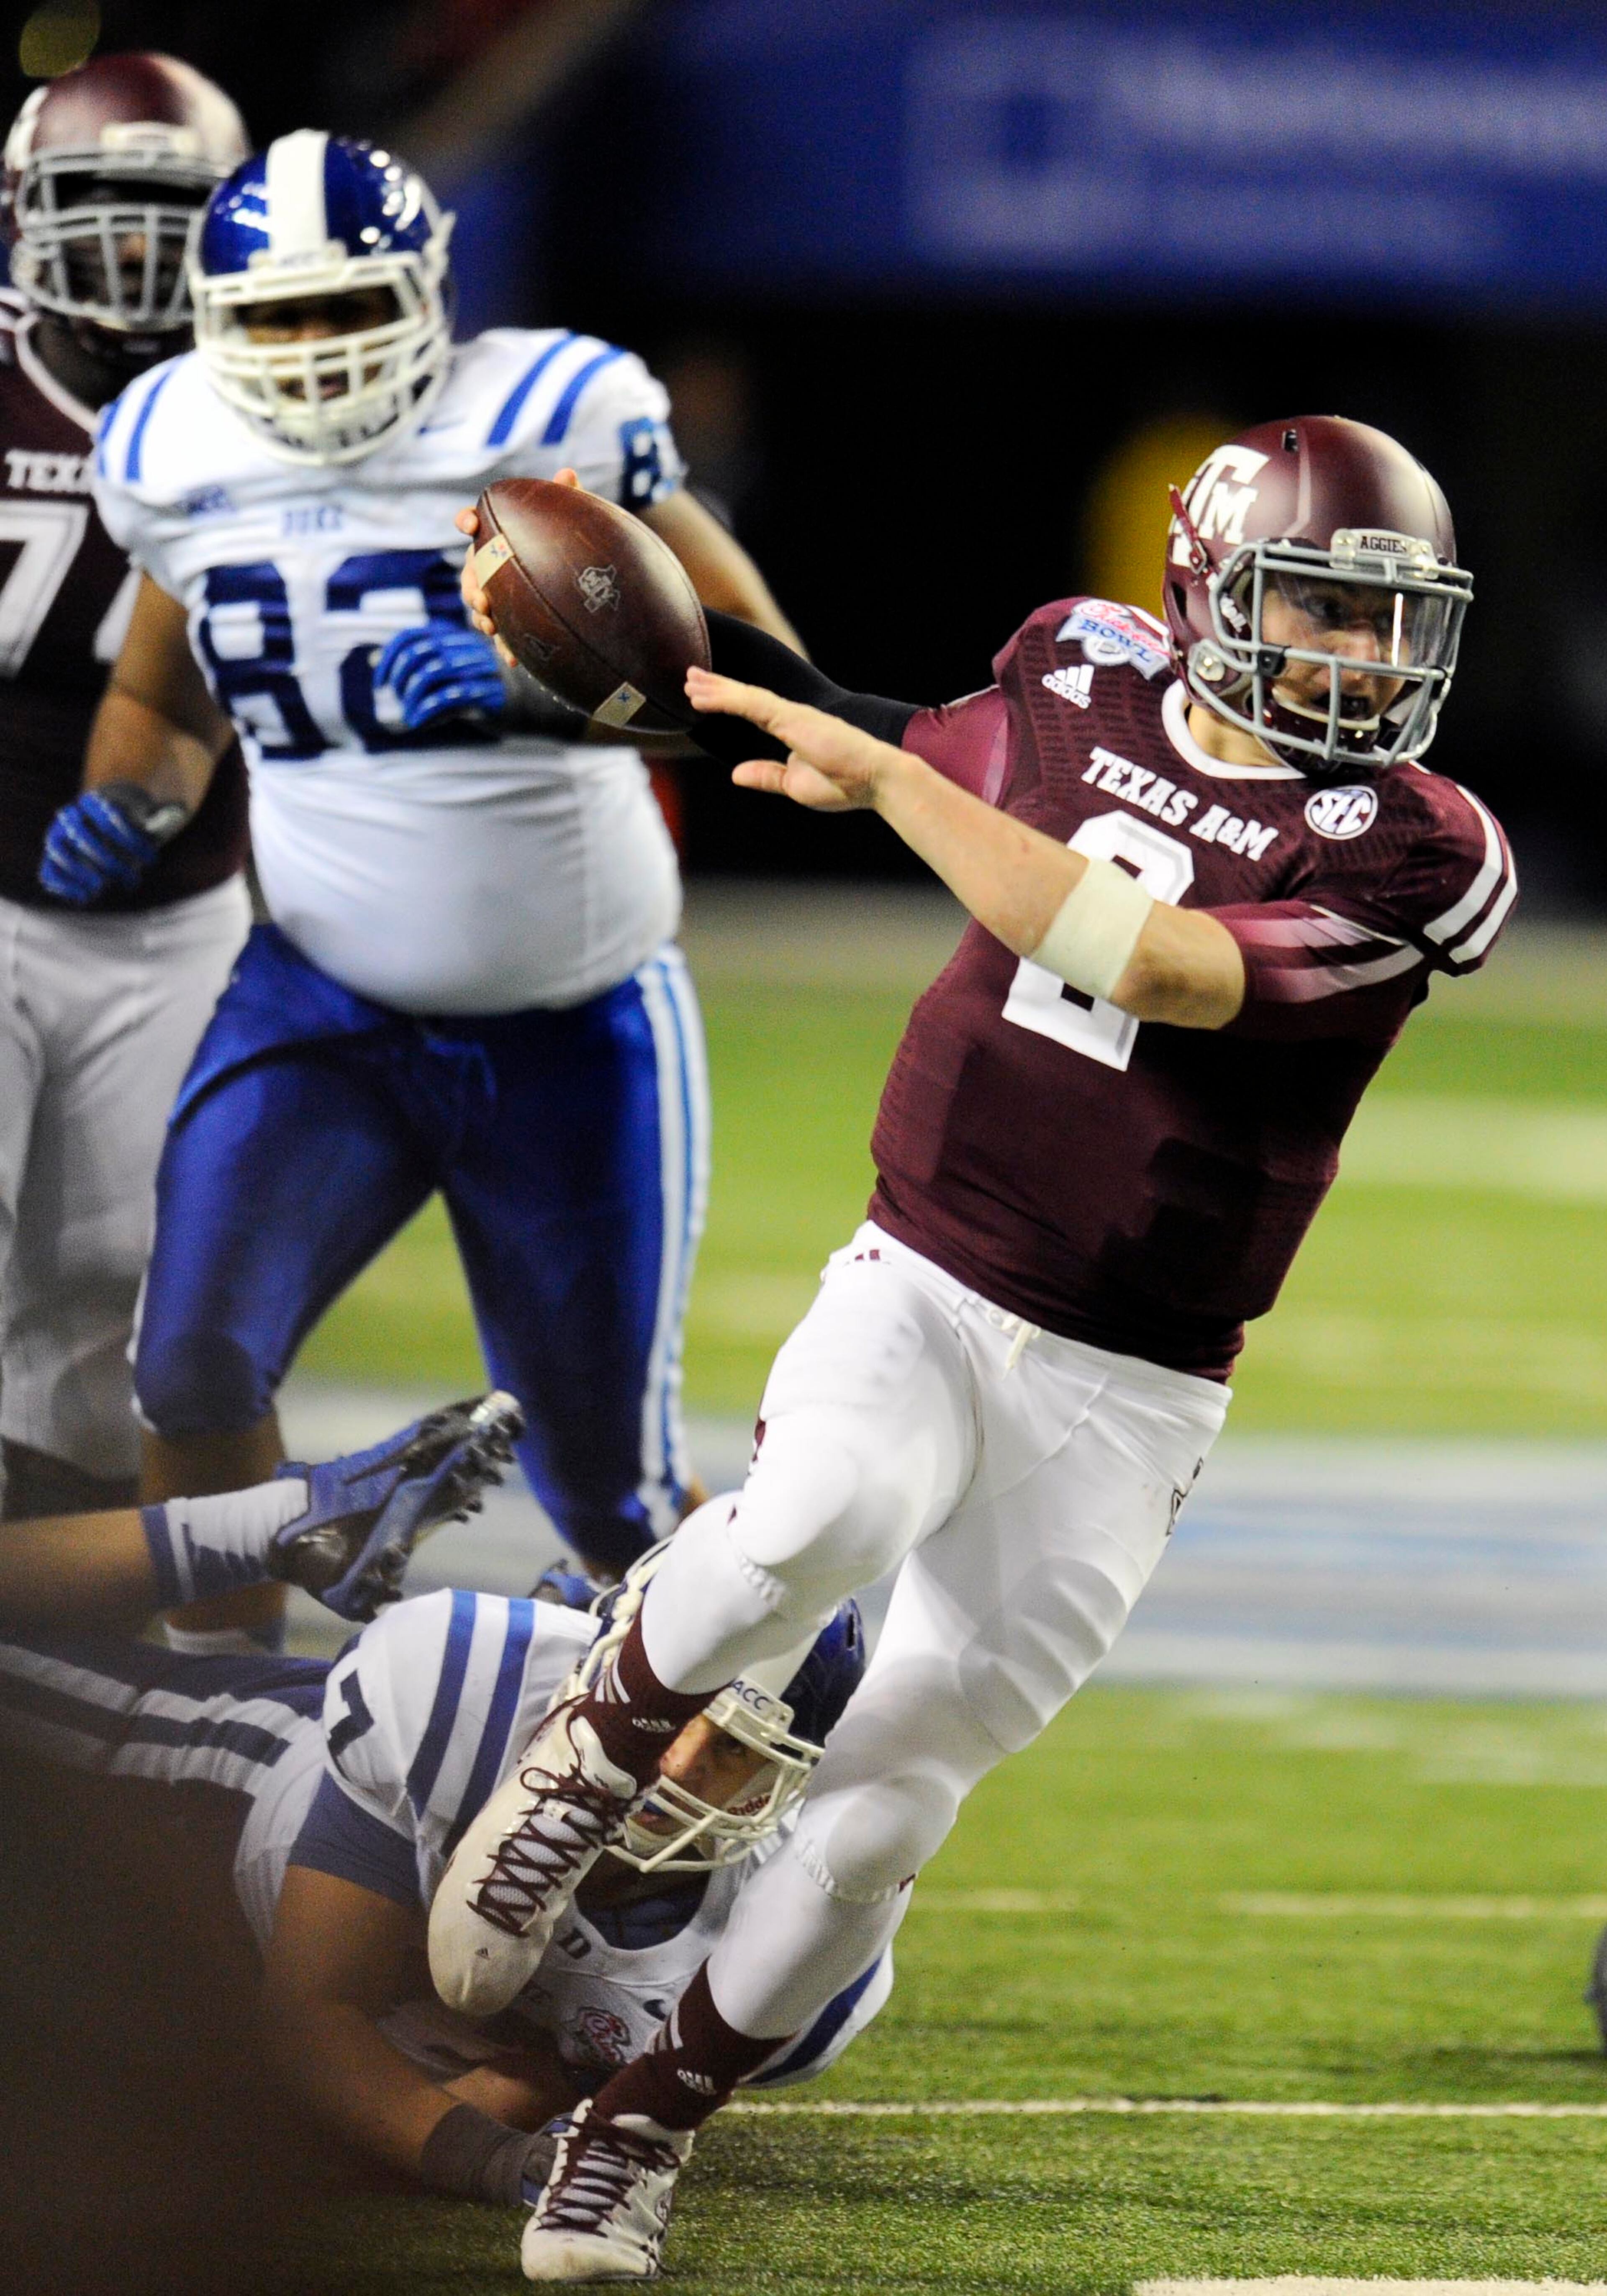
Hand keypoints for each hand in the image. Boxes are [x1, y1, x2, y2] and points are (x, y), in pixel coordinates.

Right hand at [38, 782, 189, 904]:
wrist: (107, 825)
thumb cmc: (133, 822)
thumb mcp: (148, 818)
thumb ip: (160, 816)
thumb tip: (178, 810)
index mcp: (96, 801)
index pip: (107, 815)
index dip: (129, 837)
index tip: (152, 860)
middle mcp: (71, 816)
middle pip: (82, 835)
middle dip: (107, 859)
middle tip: (130, 880)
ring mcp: (59, 837)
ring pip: (59, 851)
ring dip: (80, 871)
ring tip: (101, 887)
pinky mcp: (54, 859)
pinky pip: (49, 871)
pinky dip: (63, 885)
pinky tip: (85, 896)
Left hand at [375, 622, 505, 732]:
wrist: (528, 707)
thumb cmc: (479, 688)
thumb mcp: (447, 672)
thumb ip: (415, 663)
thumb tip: (373, 660)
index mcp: (454, 637)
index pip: (411, 638)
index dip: (389, 659)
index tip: (380, 683)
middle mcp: (467, 647)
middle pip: (420, 654)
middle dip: (400, 678)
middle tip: (397, 698)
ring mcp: (481, 669)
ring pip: (433, 675)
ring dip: (412, 698)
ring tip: (408, 715)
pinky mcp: (490, 694)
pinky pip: (450, 699)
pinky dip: (428, 712)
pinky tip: (420, 722)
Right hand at [456, 467, 582, 660]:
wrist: (581, 585)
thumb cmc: (568, 544)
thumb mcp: (570, 522)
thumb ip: (565, 499)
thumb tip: (567, 474)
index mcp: (499, 537)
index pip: (476, 524)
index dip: (468, 520)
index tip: (469, 522)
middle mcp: (493, 565)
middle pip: (470, 572)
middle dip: (470, 583)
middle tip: (480, 594)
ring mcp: (498, 595)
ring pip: (480, 606)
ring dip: (481, 616)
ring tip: (490, 623)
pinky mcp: (510, 623)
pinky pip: (502, 636)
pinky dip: (505, 647)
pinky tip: (513, 659)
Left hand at [684, 665, 895, 811]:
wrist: (875, 780)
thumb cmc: (844, 785)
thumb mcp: (794, 784)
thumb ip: (766, 776)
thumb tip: (735, 773)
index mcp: (793, 730)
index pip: (753, 711)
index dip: (728, 701)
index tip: (702, 696)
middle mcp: (791, 716)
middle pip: (746, 697)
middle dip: (716, 687)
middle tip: (689, 676)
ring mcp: (792, 715)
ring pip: (746, 696)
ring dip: (715, 688)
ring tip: (689, 679)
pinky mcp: (793, 718)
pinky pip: (752, 704)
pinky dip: (726, 698)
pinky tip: (703, 696)